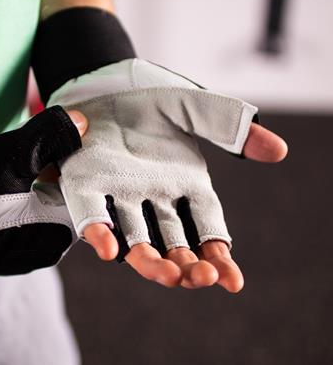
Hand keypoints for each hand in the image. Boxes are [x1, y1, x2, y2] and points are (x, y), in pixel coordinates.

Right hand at [0, 107, 87, 296]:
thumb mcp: (12, 155)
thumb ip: (50, 135)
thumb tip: (82, 122)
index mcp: (63, 225)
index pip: (86, 188)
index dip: (73, 160)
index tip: (58, 142)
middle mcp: (54, 247)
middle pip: (68, 201)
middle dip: (57, 175)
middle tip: (34, 152)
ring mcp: (32, 257)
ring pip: (48, 213)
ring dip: (39, 191)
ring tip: (16, 170)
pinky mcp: (12, 259)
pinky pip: (30, 226)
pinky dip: (25, 208)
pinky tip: (2, 194)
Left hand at [49, 58, 287, 293]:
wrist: (108, 82)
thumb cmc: (151, 101)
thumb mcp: (194, 108)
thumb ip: (229, 125)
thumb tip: (278, 151)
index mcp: (185, 186)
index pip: (207, 229)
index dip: (219, 256)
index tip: (232, 282)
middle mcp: (154, 199)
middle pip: (174, 243)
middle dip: (188, 265)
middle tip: (200, 278)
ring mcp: (119, 196)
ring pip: (137, 240)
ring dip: (150, 262)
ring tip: (167, 275)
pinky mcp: (85, 186)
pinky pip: (92, 215)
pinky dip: (100, 233)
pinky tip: (109, 249)